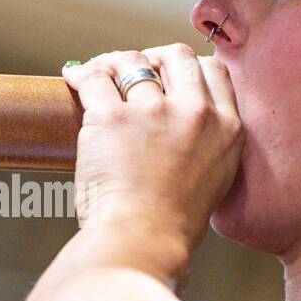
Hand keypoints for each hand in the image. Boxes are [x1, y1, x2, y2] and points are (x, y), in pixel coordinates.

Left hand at [61, 44, 242, 274]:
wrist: (143, 243)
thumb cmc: (171, 225)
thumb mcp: (214, 179)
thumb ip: (207, 143)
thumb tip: (179, 118)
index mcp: (227, 128)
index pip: (212, 71)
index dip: (186, 67)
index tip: (167, 75)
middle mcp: (195, 113)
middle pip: (176, 57)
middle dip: (153, 58)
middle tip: (132, 70)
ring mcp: (153, 111)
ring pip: (132, 63)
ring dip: (113, 65)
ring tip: (98, 75)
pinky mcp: (112, 117)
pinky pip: (95, 78)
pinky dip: (82, 75)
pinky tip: (73, 78)